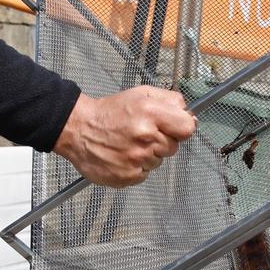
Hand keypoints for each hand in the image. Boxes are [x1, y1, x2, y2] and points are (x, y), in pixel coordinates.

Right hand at [54, 86, 196, 187]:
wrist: (78, 129)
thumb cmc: (111, 111)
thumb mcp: (141, 94)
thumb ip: (170, 100)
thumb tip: (191, 115)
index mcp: (150, 113)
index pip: (187, 128)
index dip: (181, 128)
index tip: (173, 127)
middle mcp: (145, 137)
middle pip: (173, 147)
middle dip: (162, 141)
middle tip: (142, 134)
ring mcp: (136, 159)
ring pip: (158, 161)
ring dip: (148, 154)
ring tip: (128, 144)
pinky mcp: (127, 176)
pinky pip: (144, 174)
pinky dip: (136, 167)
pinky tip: (123, 155)